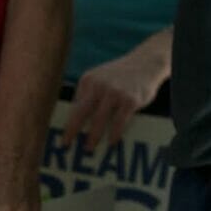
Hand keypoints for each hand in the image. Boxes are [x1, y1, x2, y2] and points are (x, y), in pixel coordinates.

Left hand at [66, 36, 170, 150]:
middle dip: (73, 131)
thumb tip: (75, 120)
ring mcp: (115, 92)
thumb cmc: (119, 76)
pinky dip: (114, 134)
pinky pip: (119, 122)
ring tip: (89, 148)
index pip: (75, 106)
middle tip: (68, 145)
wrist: (146, 62)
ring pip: (99, 119)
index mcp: (88, 81)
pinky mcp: (130, 100)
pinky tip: (111, 142)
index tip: (63, 138)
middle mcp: (99, 85)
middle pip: (81, 112)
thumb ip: (88, 94)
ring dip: (93, 136)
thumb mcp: (99, 78)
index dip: (68, 124)